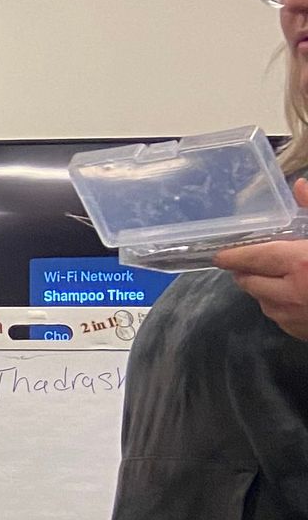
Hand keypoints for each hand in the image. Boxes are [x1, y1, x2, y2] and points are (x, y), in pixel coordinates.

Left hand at [218, 177, 307, 340]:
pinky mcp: (302, 334)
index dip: (234, 255)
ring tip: (269, 278)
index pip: (254, 258)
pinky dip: (277, 307)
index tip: (220, 254)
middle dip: (245, 273)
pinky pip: (279, 319)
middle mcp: (290, 293)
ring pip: (263, 303)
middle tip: (244, 263)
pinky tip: (290, 298)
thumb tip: (300, 186)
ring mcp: (296, 318)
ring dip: (260, 291)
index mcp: (300, 263)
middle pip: (250, 284)